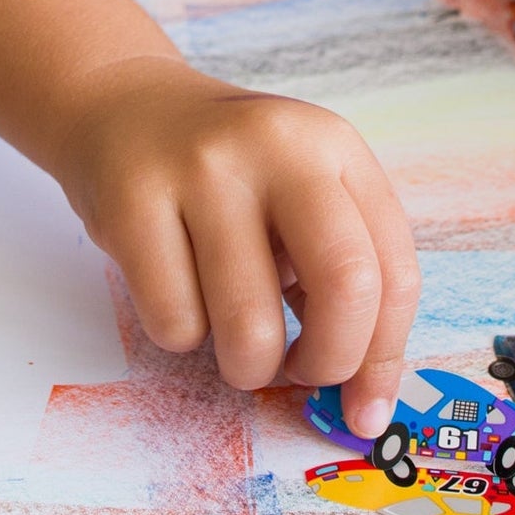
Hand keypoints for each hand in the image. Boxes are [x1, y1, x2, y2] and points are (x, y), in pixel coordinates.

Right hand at [0, 0, 418, 437]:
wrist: (121, 105)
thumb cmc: (227, 177)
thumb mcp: (300, 193)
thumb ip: (338, 274)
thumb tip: (364, 400)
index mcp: (335, 147)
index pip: (393, 269)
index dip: (385, 356)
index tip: (366, 409)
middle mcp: (278, 146)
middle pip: (345, 283)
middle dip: (330, 362)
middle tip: (301, 373)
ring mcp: (203, 169)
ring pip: (250, 326)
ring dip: (247, 365)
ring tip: (233, 334)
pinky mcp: (133, 200)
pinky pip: (175, 323)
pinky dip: (181, 335)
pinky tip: (177, 288)